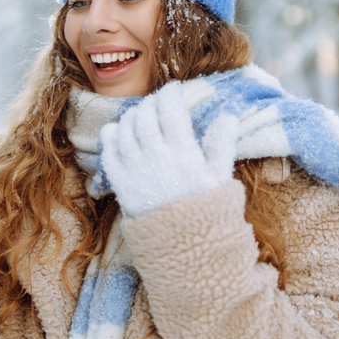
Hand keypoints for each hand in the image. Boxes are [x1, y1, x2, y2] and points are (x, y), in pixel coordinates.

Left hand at [100, 81, 238, 217]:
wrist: (184, 249)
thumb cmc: (207, 213)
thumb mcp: (220, 179)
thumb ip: (222, 146)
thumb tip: (229, 117)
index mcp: (183, 155)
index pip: (171, 111)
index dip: (170, 95)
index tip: (173, 89)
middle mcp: (156, 159)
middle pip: (145, 117)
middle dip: (150, 103)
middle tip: (156, 101)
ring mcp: (135, 172)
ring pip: (126, 131)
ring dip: (131, 116)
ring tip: (140, 113)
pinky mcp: (121, 185)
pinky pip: (109, 153)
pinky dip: (111, 137)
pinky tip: (116, 130)